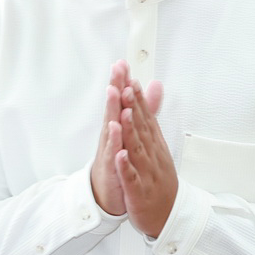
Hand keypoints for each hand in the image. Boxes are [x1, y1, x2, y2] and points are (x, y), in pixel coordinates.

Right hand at [89, 63, 128, 217]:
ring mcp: (109, 152)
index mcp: (118, 126)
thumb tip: (148, 86)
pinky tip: (117, 140)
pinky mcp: (110, 171)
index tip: (123, 62)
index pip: (120, 100)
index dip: (122, 82)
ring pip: (111, 130)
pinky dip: (115, 150)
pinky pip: (112, 160)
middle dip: (115, 88)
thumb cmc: (117, 160)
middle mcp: (111, 136)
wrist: (107, 192)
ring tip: (114, 94)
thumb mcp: (130, 132)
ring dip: (112, 112)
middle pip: (113, 108)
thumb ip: (143, 108)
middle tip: (116, 69)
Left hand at [116, 76, 175, 237]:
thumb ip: (152, 116)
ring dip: (130, 131)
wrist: (168, 215)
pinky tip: (120, 155)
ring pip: (137, 149)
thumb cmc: (159, 179)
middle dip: (133, 107)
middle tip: (126, 86)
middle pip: (141, 128)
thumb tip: (155, 90)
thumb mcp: (158, 146)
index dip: (137, 98)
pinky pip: (131, 178)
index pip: (145, 117)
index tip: (130, 78)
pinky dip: (126, 166)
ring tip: (124, 113)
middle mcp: (151, 155)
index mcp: (153, 145)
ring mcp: (145, 173)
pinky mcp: (138, 191)